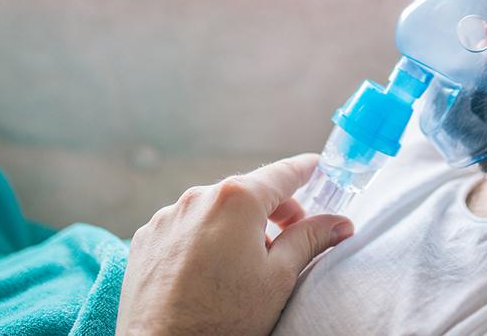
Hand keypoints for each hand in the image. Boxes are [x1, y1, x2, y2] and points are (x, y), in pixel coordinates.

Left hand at [115, 154, 353, 334]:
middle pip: (248, 191)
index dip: (305, 170)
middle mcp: (197, 198)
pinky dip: (202, 239)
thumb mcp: (280, 278)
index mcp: (236, 200)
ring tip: (245, 265)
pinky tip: (209, 271)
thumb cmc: (224, 319)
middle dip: (273, 209)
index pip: (283, 173)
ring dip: (235, 226)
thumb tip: (339, 223)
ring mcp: (167, 217)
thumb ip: (310, 240)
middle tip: (292, 236)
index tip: (318, 167)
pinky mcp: (146, 238)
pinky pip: (184, 227)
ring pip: (214, 210)